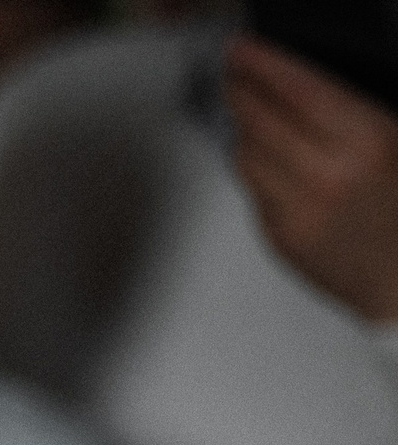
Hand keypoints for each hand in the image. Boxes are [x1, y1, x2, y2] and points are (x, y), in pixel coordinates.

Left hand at [228, 34, 397, 322]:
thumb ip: (358, 115)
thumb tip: (310, 89)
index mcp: (366, 143)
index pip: (297, 90)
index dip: (263, 65)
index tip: (241, 50)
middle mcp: (324, 176)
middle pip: (258, 122)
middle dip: (239, 91)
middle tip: (232, 73)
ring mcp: (297, 211)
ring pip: (245, 157)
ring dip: (242, 129)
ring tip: (246, 111)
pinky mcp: (281, 240)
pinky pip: (254, 193)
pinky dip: (255, 170)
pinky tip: (263, 157)